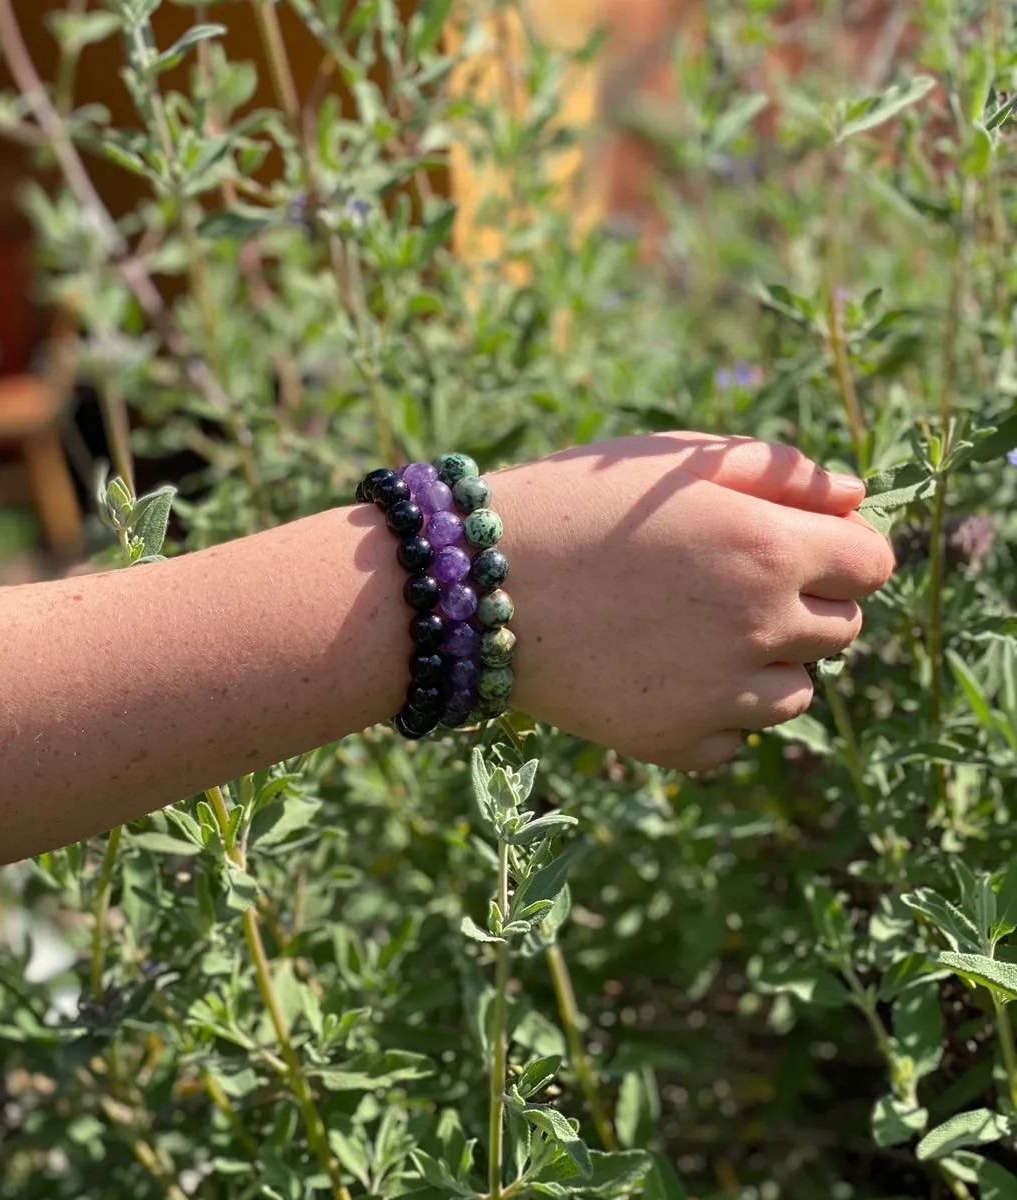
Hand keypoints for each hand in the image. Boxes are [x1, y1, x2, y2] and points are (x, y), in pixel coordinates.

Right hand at [492, 433, 894, 769]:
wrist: (474, 584)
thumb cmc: (574, 504)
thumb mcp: (672, 460)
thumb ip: (777, 470)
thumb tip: (853, 497)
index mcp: (768, 549)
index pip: (872, 563)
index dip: (839, 549)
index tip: (794, 544)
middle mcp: (758, 628)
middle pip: (842, 631)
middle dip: (803, 604)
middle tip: (727, 583)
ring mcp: (717, 696)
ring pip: (795, 694)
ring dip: (764, 664)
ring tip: (691, 634)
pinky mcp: (673, 743)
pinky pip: (730, 738)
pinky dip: (709, 712)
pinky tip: (656, 673)